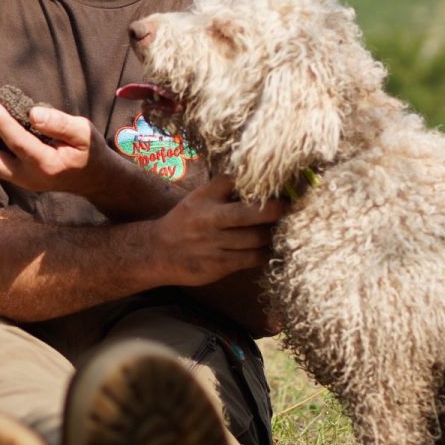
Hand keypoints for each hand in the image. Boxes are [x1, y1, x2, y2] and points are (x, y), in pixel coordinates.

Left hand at [0, 100, 116, 196]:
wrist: (93, 179)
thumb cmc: (88, 150)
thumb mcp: (83, 132)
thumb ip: (59, 123)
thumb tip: (32, 113)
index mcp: (46, 164)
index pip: (16, 142)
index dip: (0, 121)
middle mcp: (29, 177)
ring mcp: (21, 180)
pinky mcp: (17, 177)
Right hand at [147, 175, 286, 286]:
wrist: (158, 252)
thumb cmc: (186, 222)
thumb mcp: (198, 198)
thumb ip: (223, 189)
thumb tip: (260, 179)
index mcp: (204, 197)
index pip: (234, 181)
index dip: (257, 180)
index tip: (276, 182)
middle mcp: (209, 218)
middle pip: (251, 212)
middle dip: (275, 209)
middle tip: (286, 206)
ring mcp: (214, 243)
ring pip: (257, 237)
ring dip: (269, 234)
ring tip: (271, 231)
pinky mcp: (219, 264)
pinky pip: (252, 258)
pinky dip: (262, 253)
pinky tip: (262, 249)